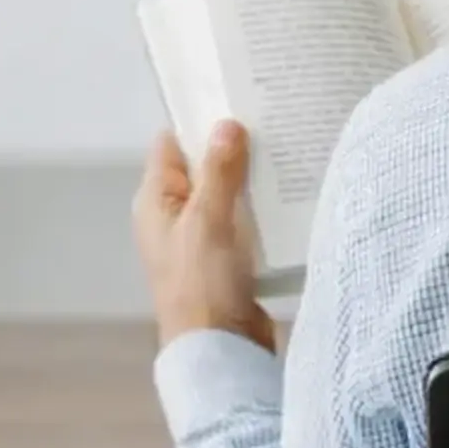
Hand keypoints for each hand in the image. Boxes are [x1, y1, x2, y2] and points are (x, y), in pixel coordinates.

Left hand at [134, 123, 276, 351]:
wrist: (220, 351)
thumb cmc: (202, 283)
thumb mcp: (208, 220)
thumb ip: (219, 172)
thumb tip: (226, 124)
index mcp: (155, 203)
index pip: (172, 145)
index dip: (199, 120)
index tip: (238, 97)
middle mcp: (174, 217)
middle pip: (204, 167)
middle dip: (236, 147)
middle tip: (277, 119)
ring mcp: (202, 240)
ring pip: (229, 194)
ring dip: (255, 179)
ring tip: (292, 149)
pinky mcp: (229, 260)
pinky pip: (246, 222)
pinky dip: (264, 209)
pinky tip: (293, 195)